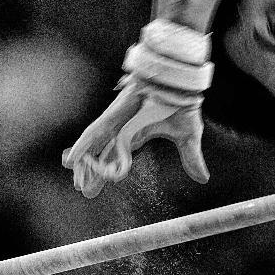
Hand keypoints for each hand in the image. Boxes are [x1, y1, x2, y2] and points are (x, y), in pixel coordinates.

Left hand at [62, 76, 208, 197]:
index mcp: (137, 135)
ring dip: (84, 164)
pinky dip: (81, 147)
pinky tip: (71, 160)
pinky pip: (93, 134)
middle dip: (92, 172)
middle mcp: (122, 130)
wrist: (179, 84)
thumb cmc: (182, 105)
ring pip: (94, 147)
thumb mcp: (188, 138)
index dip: (108, 172)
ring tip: (75, 179)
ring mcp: (115, 123)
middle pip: (102, 154)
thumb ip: (191, 158)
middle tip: (84, 190)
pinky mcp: (112, 116)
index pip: (118, 158)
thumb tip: (203, 178)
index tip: (100, 188)